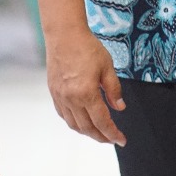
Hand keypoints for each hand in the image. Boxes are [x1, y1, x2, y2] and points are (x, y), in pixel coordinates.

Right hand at [46, 28, 126, 145]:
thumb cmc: (87, 47)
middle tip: (112, 139)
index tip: (121, 140)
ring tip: (99, 132)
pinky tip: (82, 120)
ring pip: (74, 124)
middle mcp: (71, 99)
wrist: (64, 35)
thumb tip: (119, 108)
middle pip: (87, 128)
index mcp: (86, 93)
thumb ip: (114, 90)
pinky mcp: (53, 92)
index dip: (113, 134)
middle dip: (101, 137)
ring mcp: (60, 97)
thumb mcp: (108, 67)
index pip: (102, 122)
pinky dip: (74, 122)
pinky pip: (64, 115)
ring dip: (87, 132)